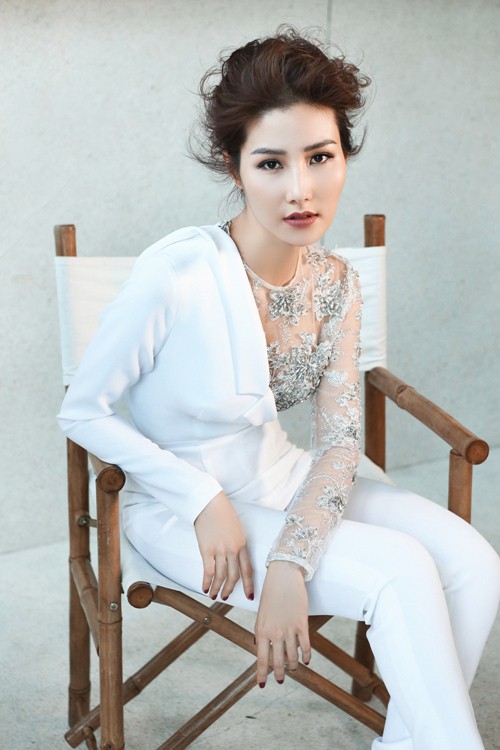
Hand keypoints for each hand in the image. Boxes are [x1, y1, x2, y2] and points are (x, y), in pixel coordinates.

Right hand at [194, 491, 253, 600]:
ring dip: (217, 588)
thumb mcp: (237, 529)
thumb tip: (234, 559)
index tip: (250, 596)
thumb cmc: (223, 513)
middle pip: (234, 576)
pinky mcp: (206, 549)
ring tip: (214, 595)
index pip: (248, 569)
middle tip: (226, 596)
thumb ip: (237, 544)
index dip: (249, 585)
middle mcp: (233, 549)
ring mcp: (220, 550)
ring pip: (221, 576)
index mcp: (243, 544)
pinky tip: (204, 587)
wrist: (210, 503)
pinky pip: (208, 570)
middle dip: (230, 589)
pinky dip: (206, 581)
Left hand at [255, 560, 310, 685]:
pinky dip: (306, 656)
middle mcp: (275, 633)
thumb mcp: (261, 613)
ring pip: (292, 657)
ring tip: (293, 669)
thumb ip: (260, 631)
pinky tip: (306, 660)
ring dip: (293, 666)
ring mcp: (289, 630)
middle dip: (279, 674)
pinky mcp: (302, 624)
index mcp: (261, 630)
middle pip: (277, 662)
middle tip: (280, 680)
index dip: (261, 674)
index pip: (261, 659)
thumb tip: (258, 646)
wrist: (283, 576)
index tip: (261, 685)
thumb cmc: (270, 593)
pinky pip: (305, 646)